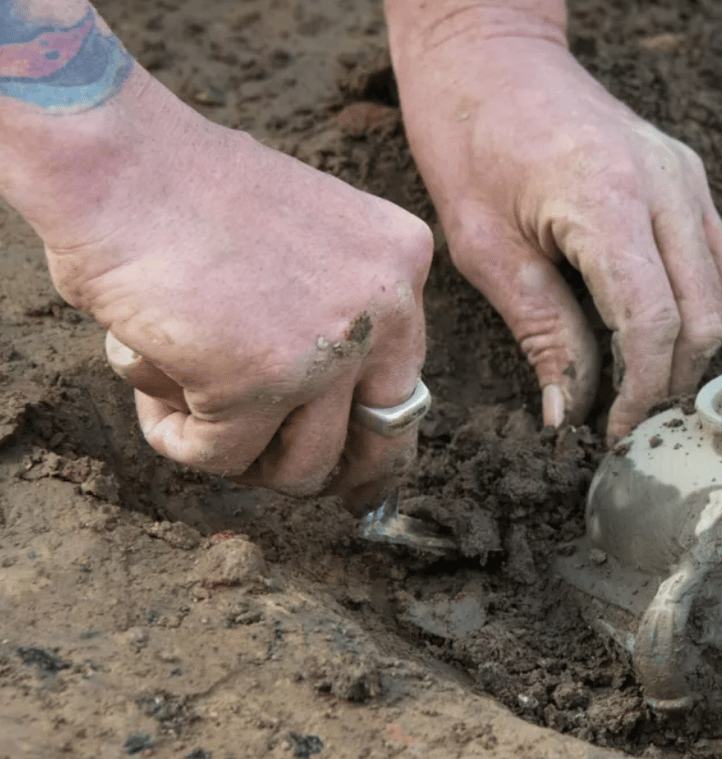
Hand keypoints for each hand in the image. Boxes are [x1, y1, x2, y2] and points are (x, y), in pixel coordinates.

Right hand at [34, 80, 431, 505]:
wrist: (118, 160)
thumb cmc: (185, 189)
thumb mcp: (305, 239)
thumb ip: (334, 306)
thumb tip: (335, 406)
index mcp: (401, 260)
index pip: (406, 380)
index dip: (375, 436)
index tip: (356, 473)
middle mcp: (386, 306)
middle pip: (379, 438)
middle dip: (331, 473)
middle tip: (276, 475)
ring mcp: (329, 348)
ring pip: (301, 465)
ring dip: (238, 452)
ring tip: (182, 401)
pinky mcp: (259, 382)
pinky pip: (221, 455)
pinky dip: (177, 436)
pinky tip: (151, 388)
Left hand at [388, 11, 721, 439]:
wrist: (491, 54)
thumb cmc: (470, 142)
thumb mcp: (487, 249)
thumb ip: (543, 332)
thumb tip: (567, 412)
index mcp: (607, 202)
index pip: (653, 323)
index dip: (641, 391)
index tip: (615, 429)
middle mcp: (665, 185)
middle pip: (703, 315)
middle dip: (671, 377)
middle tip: (628, 414)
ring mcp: (684, 174)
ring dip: (690, 342)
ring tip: (640, 374)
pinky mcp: (688, 171)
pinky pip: (719, 255)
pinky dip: (700, 299)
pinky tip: (653, 317)